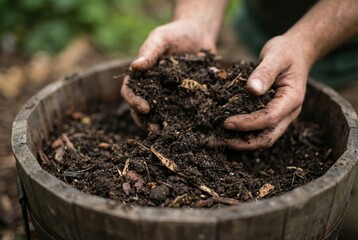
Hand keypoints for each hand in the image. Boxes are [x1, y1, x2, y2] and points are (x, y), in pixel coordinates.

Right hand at [121, 19, 216, 129]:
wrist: (200, 34)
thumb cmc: (177, 33)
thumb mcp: (162, 37)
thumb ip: (149, 50)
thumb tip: (135, 67)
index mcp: (141, 75)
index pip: (130, 91)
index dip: (134, 101)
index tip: (146, 108)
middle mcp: (152, 88)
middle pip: (141, 108)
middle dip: (145, 120)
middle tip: (155, 129)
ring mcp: (168, 94)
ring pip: (159, 114)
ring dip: (160, 124)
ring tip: (167, 133)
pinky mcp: (184, 98)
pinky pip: (179, 111)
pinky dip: (180, 120)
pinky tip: (187, 127)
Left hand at [221, 35, 310, 149]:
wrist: (297, 52)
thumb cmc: (286, 52)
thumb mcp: (275, 56)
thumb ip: (265, 72)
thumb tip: (252, 89)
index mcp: (292, 98)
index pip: (270, 118)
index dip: (248, 123)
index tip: (227, 123)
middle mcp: (289, 112)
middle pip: (268, 137)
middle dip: (244, 142)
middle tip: (220, 140)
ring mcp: (282, 115)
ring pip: (264, 137)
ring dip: (243, 142)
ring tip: (221, 139)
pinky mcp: (274, 114)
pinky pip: (260, 130)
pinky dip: (245, 134)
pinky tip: (228, 131)